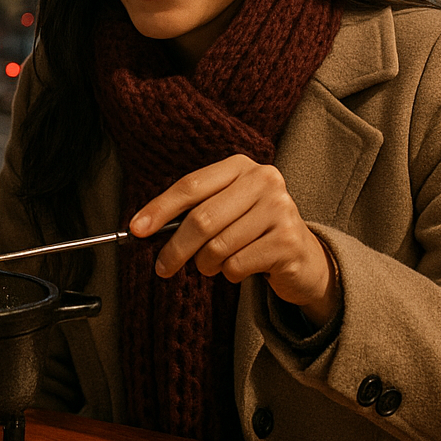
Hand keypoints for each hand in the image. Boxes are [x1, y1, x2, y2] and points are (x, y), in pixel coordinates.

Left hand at [128, 155, 337, 325]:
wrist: (303, 257)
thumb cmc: (252, 231)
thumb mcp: (225, 210)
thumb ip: (192, 211)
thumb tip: (144, 227)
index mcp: (241, 166)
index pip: (191, 185)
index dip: (159, 208)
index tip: (137, 230)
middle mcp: (264, 180)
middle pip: (201, 219)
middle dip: (175, 249)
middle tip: (163, 267)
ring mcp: (280, 209)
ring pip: (218, 246)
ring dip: (206, 264)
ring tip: (213, 265)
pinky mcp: (288, 241)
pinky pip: (237, 264)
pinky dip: (230, 273)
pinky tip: (242, 268)